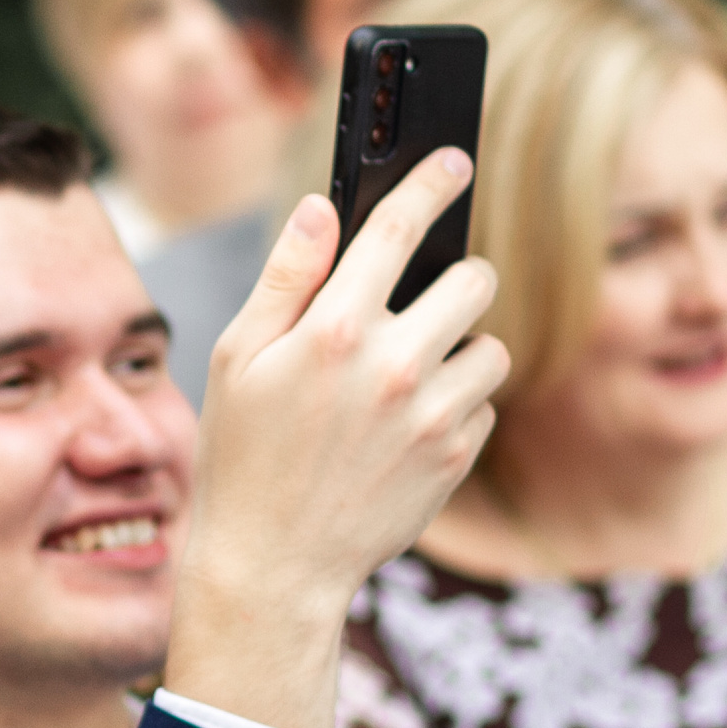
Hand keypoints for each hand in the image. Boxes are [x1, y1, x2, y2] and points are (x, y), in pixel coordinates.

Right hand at [168, 150, 510, 727]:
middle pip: (473, 279)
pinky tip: (404, 436)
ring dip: (459, 352)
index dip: (430, 182)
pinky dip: (455, 409)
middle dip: (452, 283)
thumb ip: (285, 280)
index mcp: (332, 330)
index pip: (398, 227)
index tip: (452, 160)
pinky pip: (484, 404)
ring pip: (490, 345)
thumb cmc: (241, 459)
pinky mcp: (457, 457)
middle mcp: (393, 365)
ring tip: (405, 385)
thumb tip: (320, 208)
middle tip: (422, 307)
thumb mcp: (236, 362)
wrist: (272, 567)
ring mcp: (433, 415)